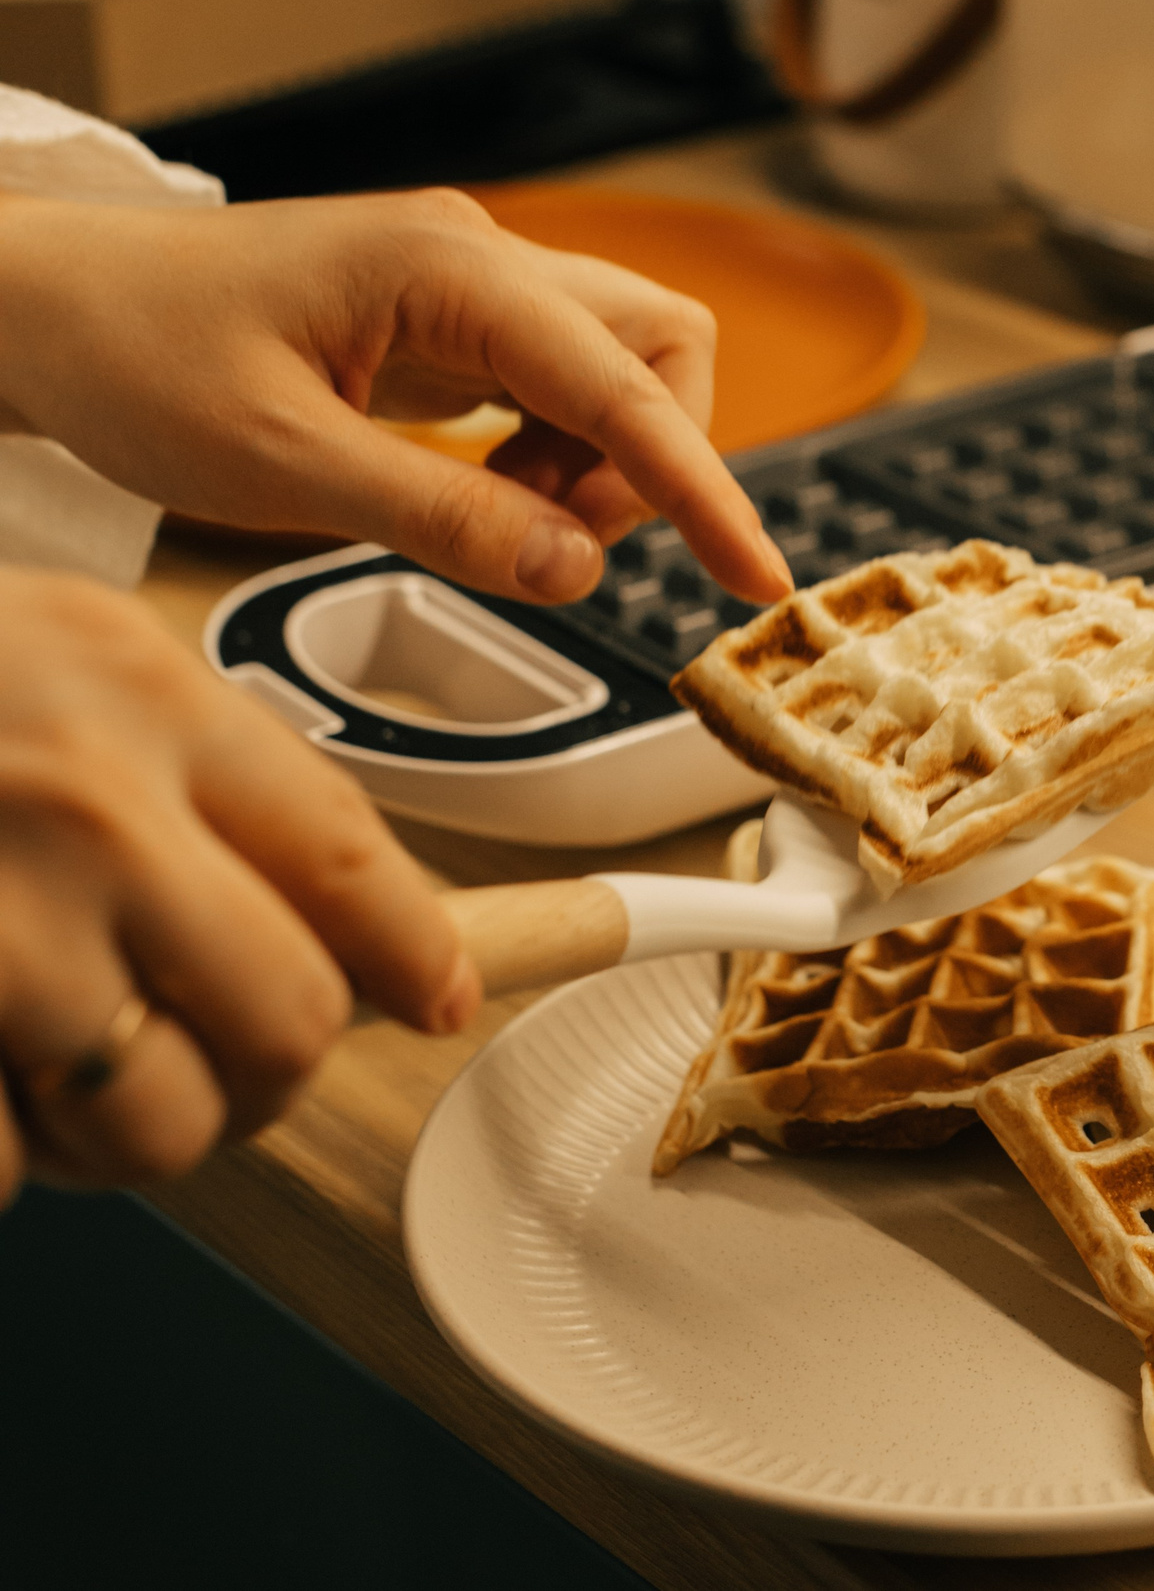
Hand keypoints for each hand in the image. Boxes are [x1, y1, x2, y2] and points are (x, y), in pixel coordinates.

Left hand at [0, 187, 790, 605]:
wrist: (44, 310)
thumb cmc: (133, 355)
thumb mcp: (279, 465)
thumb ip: (442, 517)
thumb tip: (576, 570)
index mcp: (447, 269)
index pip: (628, 384)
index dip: (702, 489)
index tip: (757, 578)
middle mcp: (478, 259)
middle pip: (659, 348)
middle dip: (649, 459)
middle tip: (561, 539)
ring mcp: (470, 286)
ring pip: (619, 370)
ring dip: (598, 464)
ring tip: (502, 519)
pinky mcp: (452, 322)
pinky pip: (557, 388)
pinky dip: (553, 457)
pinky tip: (481, 491)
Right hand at [0, 567, 471, 1206]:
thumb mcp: (65, 657)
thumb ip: (204, 773)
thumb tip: (366, 928)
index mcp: (140, 700)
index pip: (352, 867)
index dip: (417, 957)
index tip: (438, 999)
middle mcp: (80, 809)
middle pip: (288, 1024)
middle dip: (266, 1072)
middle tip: (218, 1061)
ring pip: (157, 1122)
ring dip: (130, 1134)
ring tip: (67, 1073)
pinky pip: (4, 1167)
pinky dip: (0, 1154)